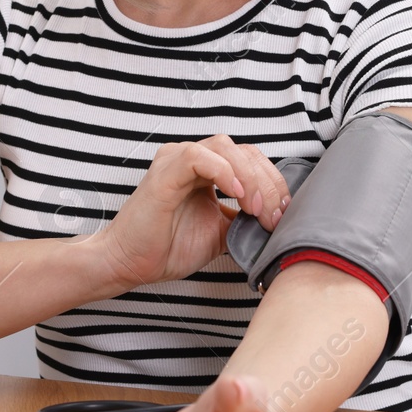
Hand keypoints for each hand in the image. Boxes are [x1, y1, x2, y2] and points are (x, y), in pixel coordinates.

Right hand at [89, 136, 290, 289]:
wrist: (129, 264)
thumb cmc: (167, 247)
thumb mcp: (220, 232)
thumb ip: (244, 219)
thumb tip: (276, 220)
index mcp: (206, 169)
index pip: (250, 160)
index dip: (273, 183)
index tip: (283, 213)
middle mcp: (192, 159)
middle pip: (244, 151)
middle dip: (268, 183)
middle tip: (274, 215)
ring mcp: (176, 161)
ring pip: (226, 147)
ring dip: (250, 177)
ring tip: (256, 208)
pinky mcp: (164, 172)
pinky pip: (198, 157)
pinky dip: (224, 172)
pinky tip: (236, 195)